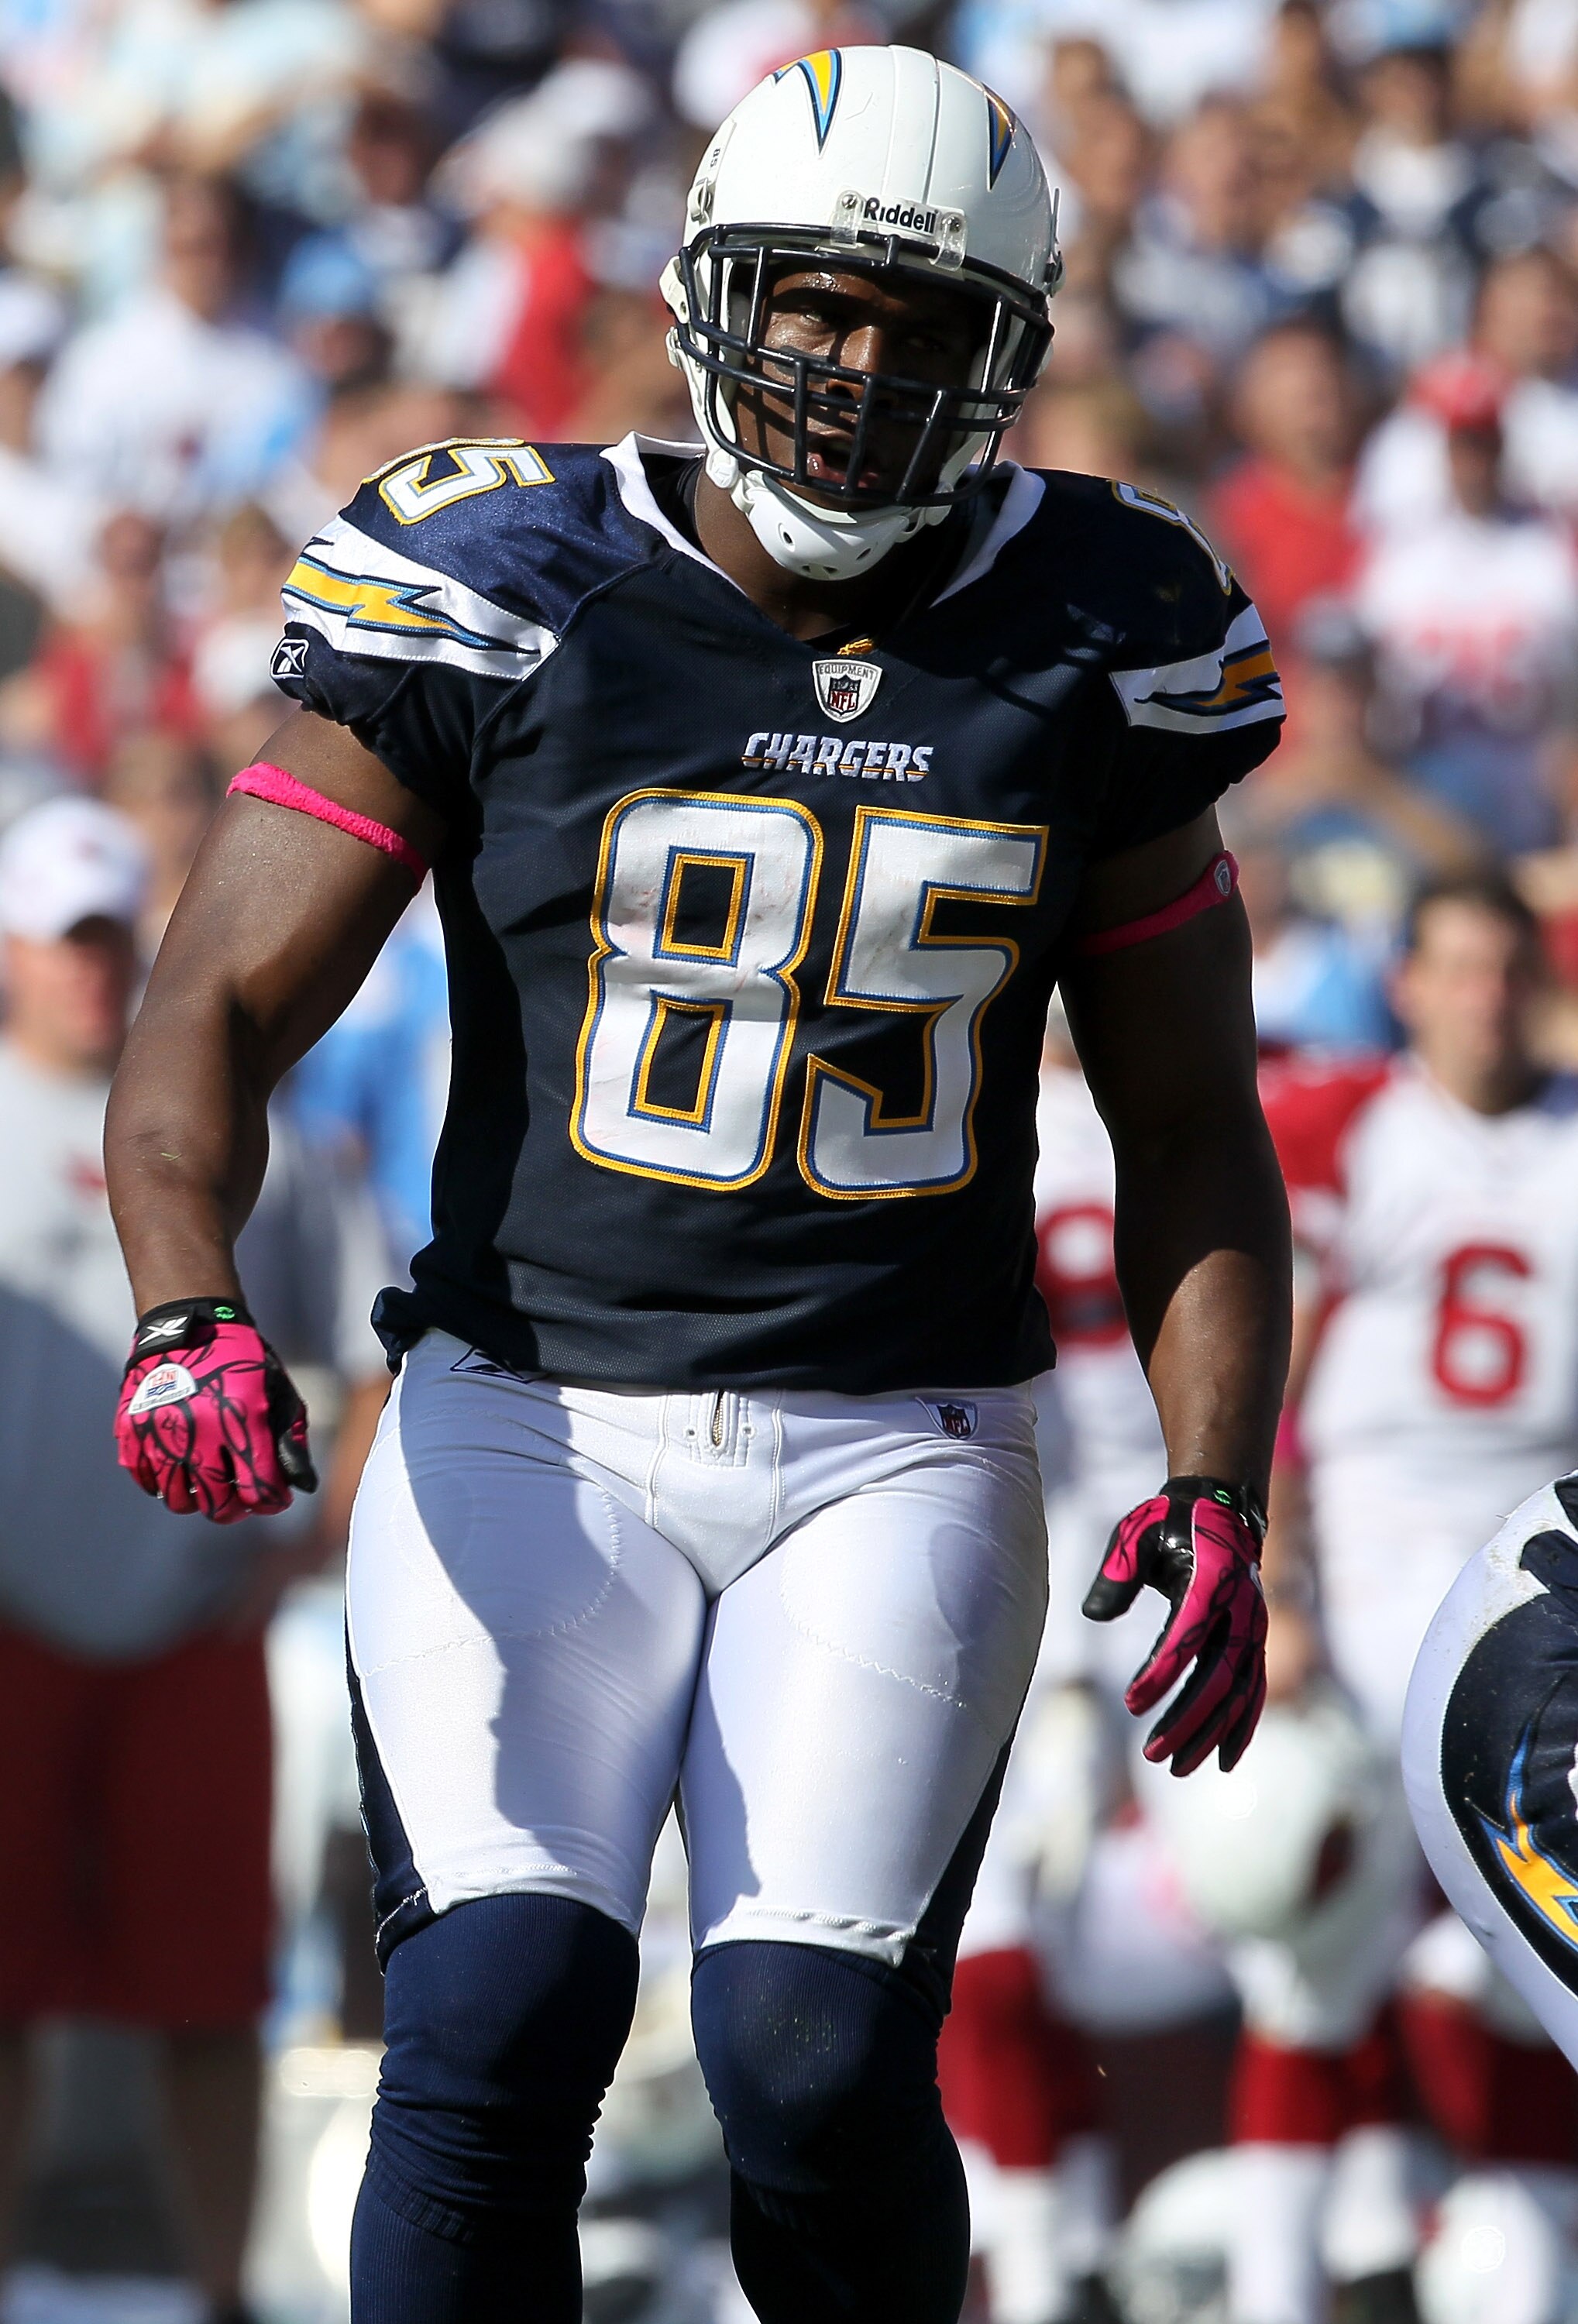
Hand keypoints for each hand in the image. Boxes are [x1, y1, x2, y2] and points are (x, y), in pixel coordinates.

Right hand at [115, 1297, 316, 1523]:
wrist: (187, 1322)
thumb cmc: (240, 1359)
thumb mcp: (277, 1390)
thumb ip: (291, 1439)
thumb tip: (301, 1486)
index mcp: (243, 1419)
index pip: (260, 1490)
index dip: (271, 1502)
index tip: (273, 1497)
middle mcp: (200, 1430)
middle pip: (216, 1504)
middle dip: (233, 1510)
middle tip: (239, 1500)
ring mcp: (161, 1432)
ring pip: (177, 1499)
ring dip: (196, 1500)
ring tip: (207, 1485)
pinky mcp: (132, 1429)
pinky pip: (145, 1479)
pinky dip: (162, 1483)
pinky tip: (179, 1471)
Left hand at [1083, 1475, 1266, 1775]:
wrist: (1222, 1508)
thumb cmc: (1170, 1523)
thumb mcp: (1137, 1534)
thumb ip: (1117, 1572)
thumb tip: (1093, 1615)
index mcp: (1211, 1579)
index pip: (1188, 1635)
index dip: (1162, 1672)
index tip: (1131, 1702)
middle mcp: (1242, 1608)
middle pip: (1220, 1675)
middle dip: (1188, 1718)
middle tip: (1152, 1753)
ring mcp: (1254, 1629)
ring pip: (1240, 1693)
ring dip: (1211, 1733)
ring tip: (1176, 1767)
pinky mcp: (1255, 1643)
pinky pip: (1254, 1692)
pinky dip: (1241, 1728)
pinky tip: (1223, 1762)